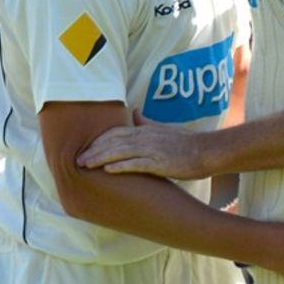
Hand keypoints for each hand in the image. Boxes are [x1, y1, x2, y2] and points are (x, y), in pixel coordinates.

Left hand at [76, 114, 212, 179]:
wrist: (206, 151)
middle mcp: (145, 137)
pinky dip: (120, 166)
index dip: (99, 141)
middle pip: (113, 141)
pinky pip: (136, 164)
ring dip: (100, 158)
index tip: (86, 148)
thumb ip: (148, 122)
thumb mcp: (165, 129)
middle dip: (94, 150)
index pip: (116, 133)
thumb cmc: (187, 143)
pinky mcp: (159, 163)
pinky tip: (107, 171)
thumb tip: (135, 113)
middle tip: (77, 159)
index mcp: (145, 130)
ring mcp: (151, 150)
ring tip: (85, 165)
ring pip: (120, 152)